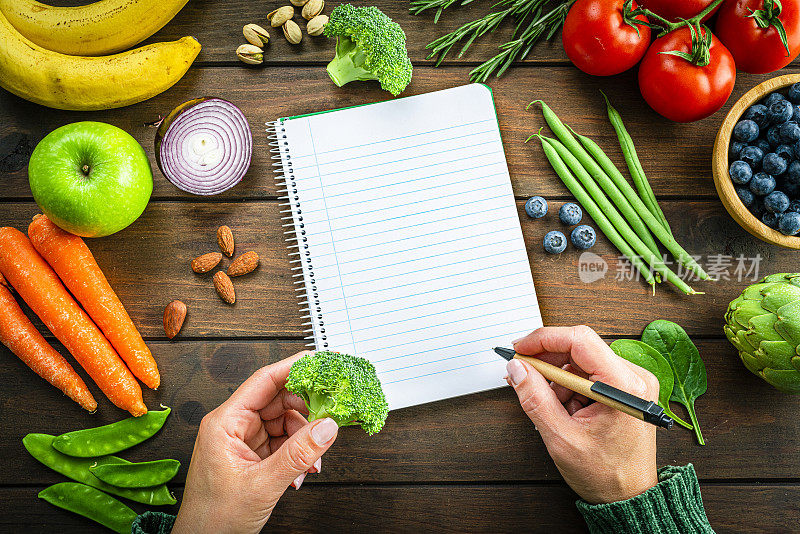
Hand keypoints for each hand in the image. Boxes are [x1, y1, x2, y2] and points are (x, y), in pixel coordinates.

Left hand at [172, 351, 338, 533]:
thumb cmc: (213, 520)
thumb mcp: (262, 485)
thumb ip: (298, 454)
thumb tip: (327, 427)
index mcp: (225, 422)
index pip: (264, 381)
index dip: (294, 368)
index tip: (320, 362)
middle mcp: (233, 426)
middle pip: (279, 401)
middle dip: (306, 414)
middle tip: (329, 419)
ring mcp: (243, 441)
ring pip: (284, 424)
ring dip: (303, 441)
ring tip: (311, 463)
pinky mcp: (252, 457)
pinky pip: (282, 443)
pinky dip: (297, 456)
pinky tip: (301, 472)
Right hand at [505, 326, 659, 504]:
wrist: (629, 497)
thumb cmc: (606, 474)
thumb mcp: (560, 437)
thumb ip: (535, 398)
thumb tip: (517, 368)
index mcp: (624, 386)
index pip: (580, 341)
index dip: (544, 339)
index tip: (520, 348)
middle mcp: (634, 378)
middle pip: (579, 349)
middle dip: (547, 362)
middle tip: (522, 374)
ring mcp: (631, 382)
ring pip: (581, 362)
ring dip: (557, 379)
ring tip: (551, 408)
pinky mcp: (625, 389)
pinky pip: (589, 374)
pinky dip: (569, 387)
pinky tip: (562, 409)